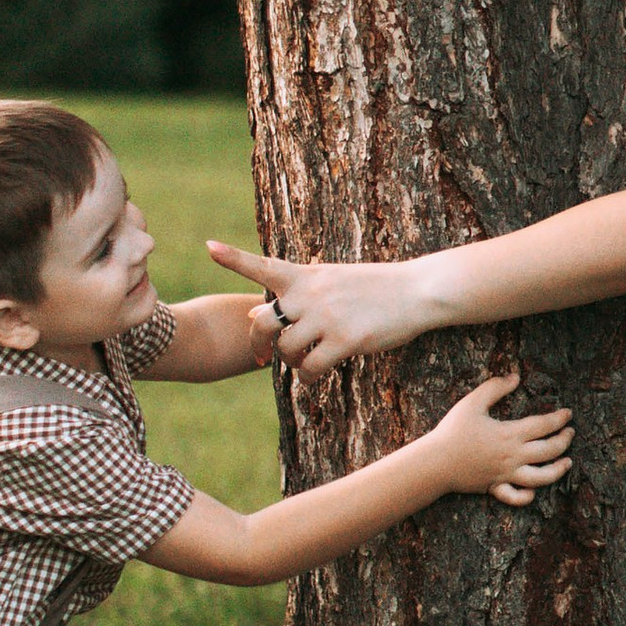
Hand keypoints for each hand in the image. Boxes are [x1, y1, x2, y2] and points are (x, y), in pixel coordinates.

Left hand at [205, 242, 434, 376]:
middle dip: (258, 342)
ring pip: (287, 350)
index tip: (208, 247)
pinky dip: (307, 377)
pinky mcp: (345, 341)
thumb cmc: (375, 286)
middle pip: (263, 322)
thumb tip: (252, 314)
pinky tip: (314, 377)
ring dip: (289, 362)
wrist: (417, 290)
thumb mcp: (331, 281)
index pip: (263, 265)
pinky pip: (311, 369)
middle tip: (262, 356)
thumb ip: (293, 296)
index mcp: (307, 274)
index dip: (233, 258)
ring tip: (303, 363)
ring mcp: (327, 318)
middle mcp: (311, 294)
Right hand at [428, 373, 573, 506]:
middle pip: (549, 451)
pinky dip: (527, 496)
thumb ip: (495, 387)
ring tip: (567, 463)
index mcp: (510, 434)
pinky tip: (533, 491)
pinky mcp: (495, 487)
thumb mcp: (473, 402)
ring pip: (541, 478)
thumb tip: (515, 377)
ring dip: (558, 471)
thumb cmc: (453, 431)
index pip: (544, 425)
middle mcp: (513, 456)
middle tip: (571, 433)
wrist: (436, 462)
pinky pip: (515, 497)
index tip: (568, 413)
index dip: (559, 419)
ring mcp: (506, 474)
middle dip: (565, 441)